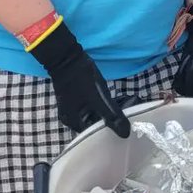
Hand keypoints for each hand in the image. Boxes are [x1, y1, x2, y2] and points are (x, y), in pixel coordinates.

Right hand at [29, 20, 129, 138]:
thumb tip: (125, 134)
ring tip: (119, 108)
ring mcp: (70, 108)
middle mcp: (70, 119)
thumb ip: (113, 117)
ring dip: (104, 114)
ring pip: (91, 116)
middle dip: (108, 122)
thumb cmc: (83, 79)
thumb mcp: (101, 98)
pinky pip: (88, 108)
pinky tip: (107, 102)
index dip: (110, 132)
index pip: (95, 135)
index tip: (124, 126)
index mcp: (74, 123)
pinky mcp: (72, 98)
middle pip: (93, 126)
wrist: (67, 57)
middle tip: (124, 116)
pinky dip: (98, 107)